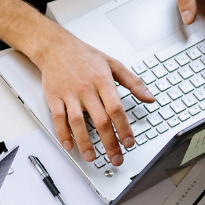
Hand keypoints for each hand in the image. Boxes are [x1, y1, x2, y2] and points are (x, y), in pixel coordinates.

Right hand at [33, 26, 150, 166]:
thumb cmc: (84, 56)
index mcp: (103, 81)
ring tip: (92, 157)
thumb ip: (133, 82)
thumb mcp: (113, 64)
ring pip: (78, 123)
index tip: (129, 142)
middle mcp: (86, 89)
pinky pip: (58, 119)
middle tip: (116, 157)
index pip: (116, 109)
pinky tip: (69, 145)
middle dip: (110, 142)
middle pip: (100, 121)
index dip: (124, 128)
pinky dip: (63, 134)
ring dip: (85, 143)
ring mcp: (69, 95)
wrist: (56, 47)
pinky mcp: (55, 98)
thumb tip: (150, 97)